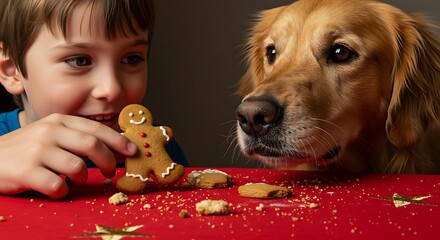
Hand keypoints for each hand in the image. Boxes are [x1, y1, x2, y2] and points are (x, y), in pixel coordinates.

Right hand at [0, 113, 136, 198]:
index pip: (97, 129)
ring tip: (75, 180)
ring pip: (77, 166)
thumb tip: (111, 149)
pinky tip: (57, 189)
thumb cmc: (25, 148)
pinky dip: (62, 191)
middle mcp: (50, 131)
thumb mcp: (50, 133)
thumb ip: (75, 137)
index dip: (118, 141)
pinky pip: (57, 185)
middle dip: (109, 161)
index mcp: (59, 121)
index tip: (132, 151)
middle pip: (92, 145)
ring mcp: (37, 150)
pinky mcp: (26, 171)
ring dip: (83, 178)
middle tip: (111, 172)